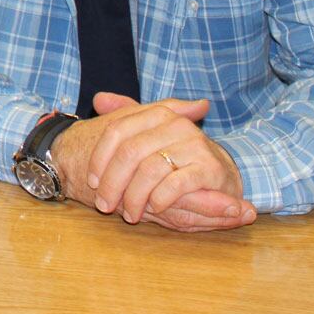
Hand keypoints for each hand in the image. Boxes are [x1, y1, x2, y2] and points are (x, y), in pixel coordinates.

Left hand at [51, 93, 257, 232]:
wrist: (221, 172)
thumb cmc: (178, 156)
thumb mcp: (151, 134)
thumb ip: (125, 115)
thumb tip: (98, 99)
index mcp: (157, 114)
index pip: (116, 131)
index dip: (100, 158)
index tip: (92, 181)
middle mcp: (175, 124)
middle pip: (130, 152)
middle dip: (113, 182)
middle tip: (105, 205)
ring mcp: (193, 144)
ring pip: (149, 170)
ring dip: (134, 197)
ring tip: (129, 214)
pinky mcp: (209, 168)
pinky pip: (175, 184)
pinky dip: (159, 199)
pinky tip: (154, 208)